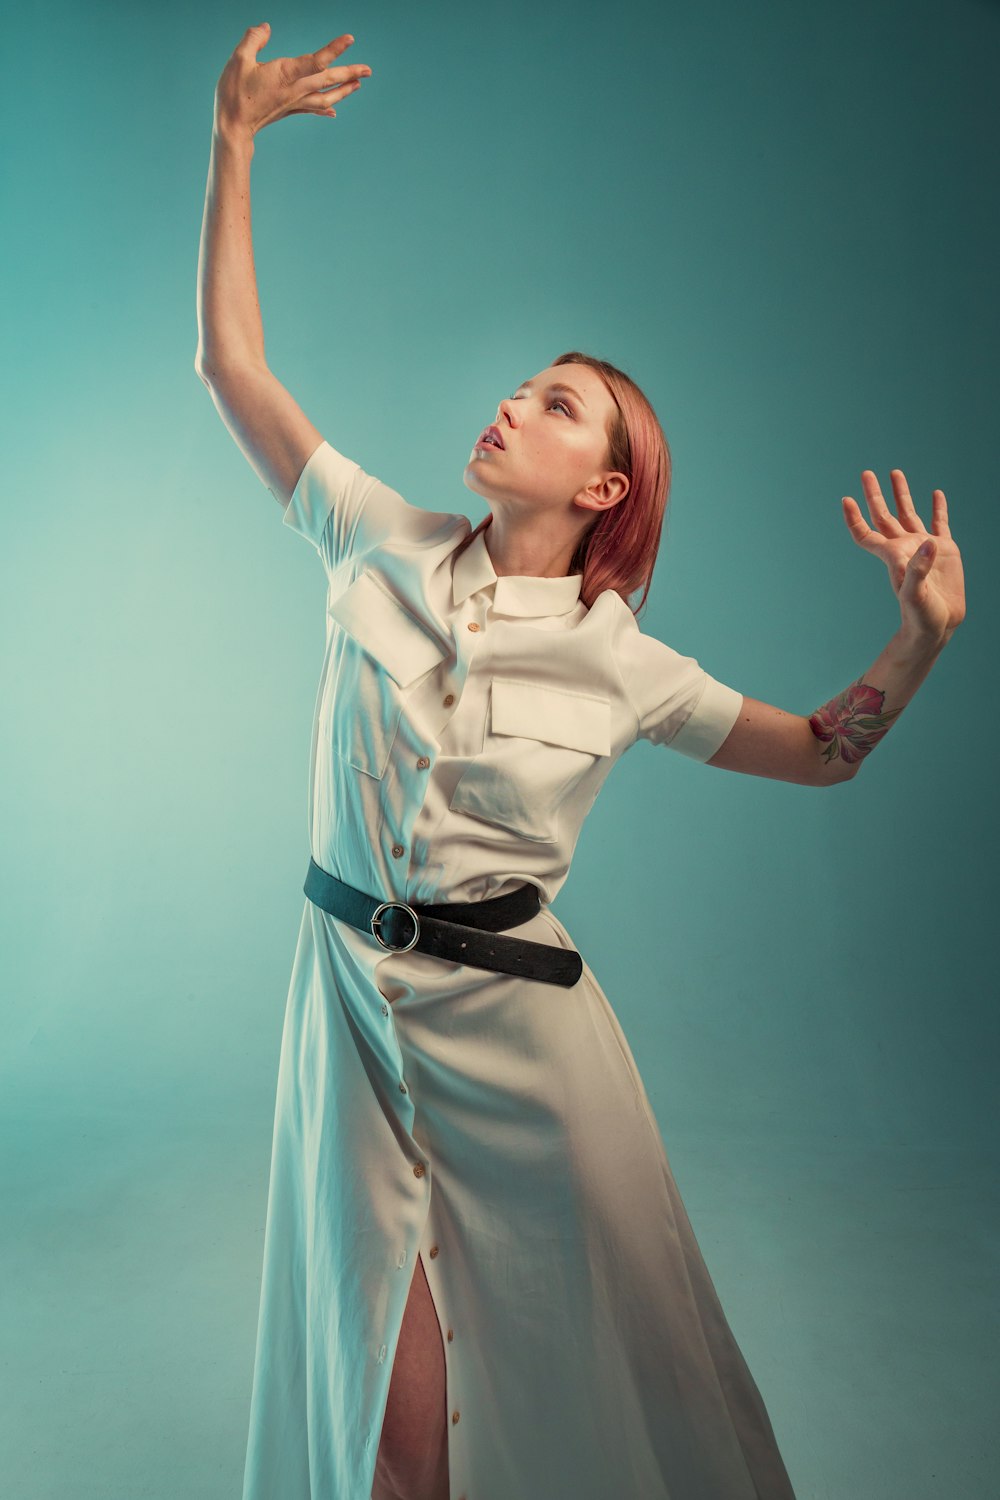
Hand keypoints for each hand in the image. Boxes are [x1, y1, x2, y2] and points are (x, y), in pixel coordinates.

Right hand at [213, 23, 370, 140]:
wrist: (233, 127)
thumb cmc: (234, 93)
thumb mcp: (239, 59)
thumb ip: (253, 39)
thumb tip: (266, 27)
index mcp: (287, 74)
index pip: (317, 60)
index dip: (335, 49)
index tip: (350, 39)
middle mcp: (296, 89)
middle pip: (329, 80)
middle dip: (350, 73)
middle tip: (369, 69)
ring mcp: (295, 102)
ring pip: (326, 97)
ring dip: (344, 91)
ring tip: (358, 84)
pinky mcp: (290, 110)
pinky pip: (313, 109)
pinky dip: (326, 109)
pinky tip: (335, 111)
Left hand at [841, 469, 965, 646]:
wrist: (939, 625)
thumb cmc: (921, 615)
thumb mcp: (915, 594)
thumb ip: (919, 569)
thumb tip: (928, 543)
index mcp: (892, 556)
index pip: (866, 533)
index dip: (854, 517)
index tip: (846, 499)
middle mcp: (904, 547)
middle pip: (884, 515)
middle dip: (874, 494)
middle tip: (866, 473)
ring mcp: (924, 547)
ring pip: (908, 513)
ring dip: (901, 494)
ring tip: (895, 472)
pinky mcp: (945, 550)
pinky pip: (939, 523)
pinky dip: (938, 508)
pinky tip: (935, 494)